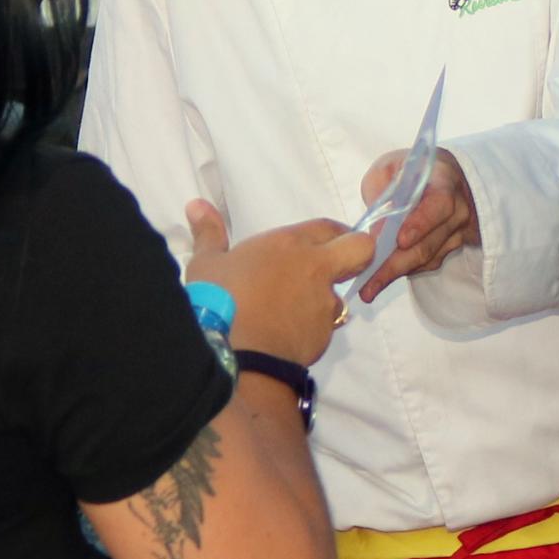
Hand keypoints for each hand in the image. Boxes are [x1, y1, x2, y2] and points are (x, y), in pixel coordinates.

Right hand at [182, 202, 372, 367]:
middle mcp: (316, 269)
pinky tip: (285, 334)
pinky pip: (325, 326)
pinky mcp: (324, 335)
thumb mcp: (206, 263)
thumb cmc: (218, 300)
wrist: (236, 354)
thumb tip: (196, 205)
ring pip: (340, 295)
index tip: (328, 240)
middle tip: (337, 265)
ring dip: (323, 300)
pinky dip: (311, 328)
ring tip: (291, 312)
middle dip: (358, 253)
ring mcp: (323, 304)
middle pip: (362, 250)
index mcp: (290, 244)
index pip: (329, 226)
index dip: (334, 232)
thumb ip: (209, 233)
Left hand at [349, 147, 476, 298]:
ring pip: (428, 258)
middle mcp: (457, 209)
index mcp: (444, 181)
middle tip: (370, 283)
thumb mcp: (388, 168)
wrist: (439, 177)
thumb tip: (377, 231)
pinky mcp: (448, 248)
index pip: (440, 204)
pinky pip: (427, 263)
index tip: (400, 240)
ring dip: (396, 273)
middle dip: (397, 263)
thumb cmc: (409, 170)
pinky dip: (404, 270)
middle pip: (430, 242)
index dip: (421, 223)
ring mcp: (456, 232)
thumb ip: (380, 193)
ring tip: (369, 288)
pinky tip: (381, 278)